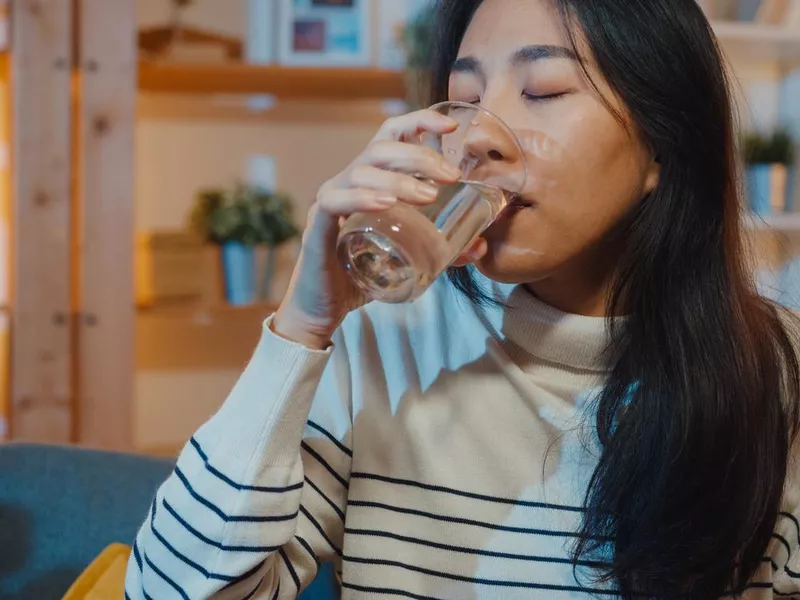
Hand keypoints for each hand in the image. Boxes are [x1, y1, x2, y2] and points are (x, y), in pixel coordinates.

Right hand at [273, 109, 460, 348]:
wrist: (325, 309)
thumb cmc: (365, 276)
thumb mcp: (412, 257)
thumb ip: (444, 251)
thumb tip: (481, 247)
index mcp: (370, 179)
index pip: (391, 135)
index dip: (419, 121)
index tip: (451, 127)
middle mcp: (348, 182)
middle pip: (381, 148)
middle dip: (420, 156)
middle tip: (452, 177)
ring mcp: (331, 202)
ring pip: (361, 171)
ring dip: (399, 179)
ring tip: (428, 196)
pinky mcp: (317, 226)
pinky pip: (335, 202)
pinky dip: (361, 198)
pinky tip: (384, 203)